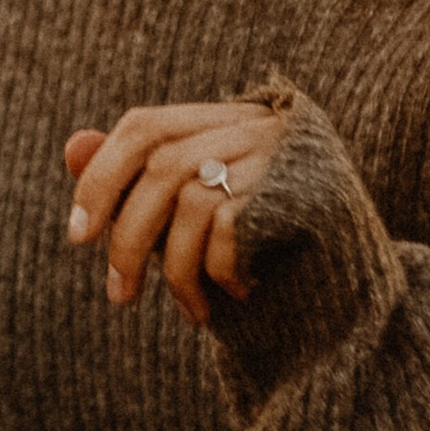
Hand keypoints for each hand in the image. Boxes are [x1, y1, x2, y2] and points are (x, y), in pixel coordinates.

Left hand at [64, 100, 284, 326]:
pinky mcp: (303, 189)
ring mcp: (283, 152)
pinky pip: (227, 225)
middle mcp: (256, 124)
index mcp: (228, 119)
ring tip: (189, 311)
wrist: (358, 291)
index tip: (77, 238)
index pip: (144, 126)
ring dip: (173, 268)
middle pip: (160, 163)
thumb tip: (71, 147)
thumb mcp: (197, 218)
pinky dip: (217, 269)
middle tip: (119, 296)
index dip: (101, 177)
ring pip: (189, 198)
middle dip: (127, 236)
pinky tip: (238, 291)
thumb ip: (140, 183)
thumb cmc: (270, 253)